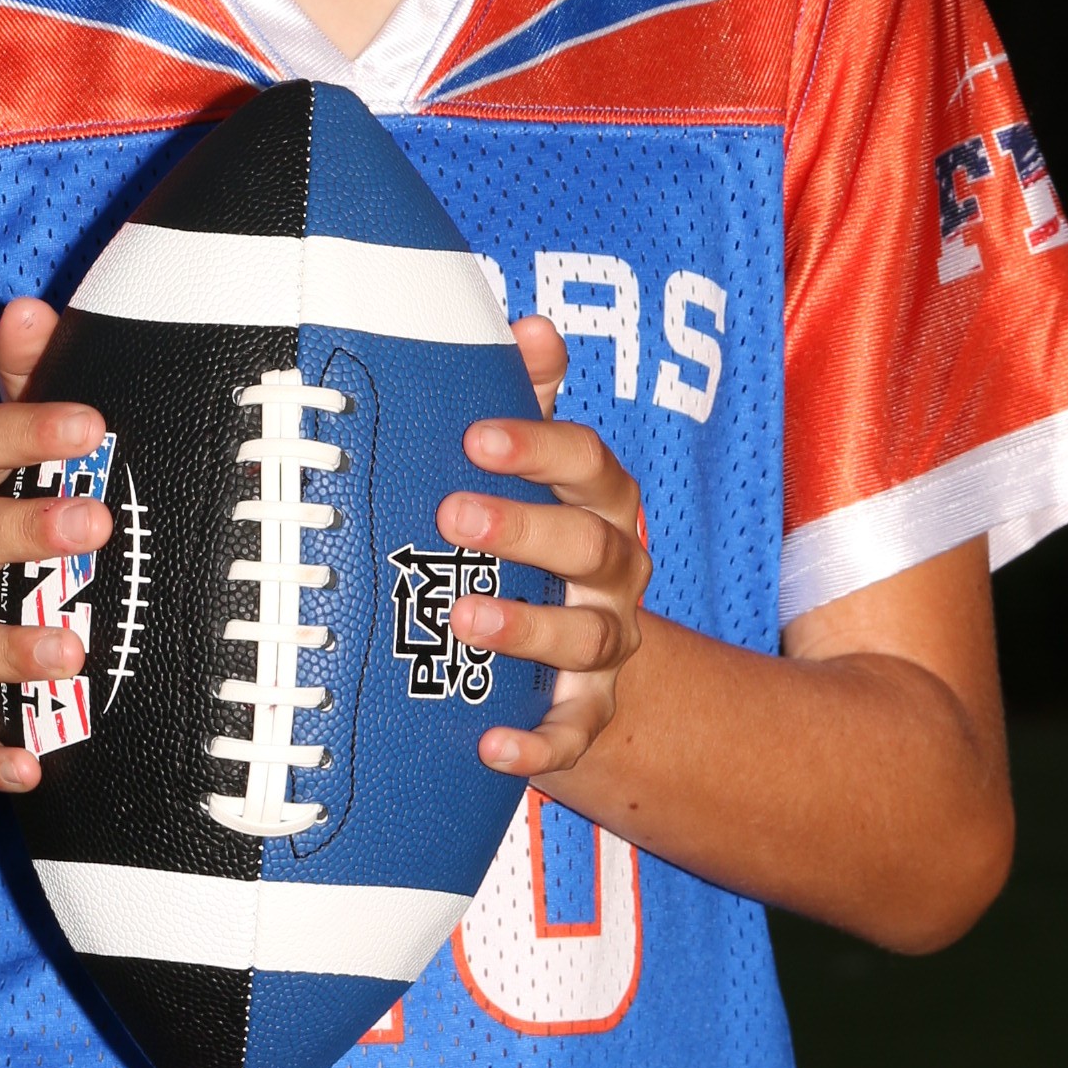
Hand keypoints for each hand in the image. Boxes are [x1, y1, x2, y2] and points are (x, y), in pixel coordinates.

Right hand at [0, 298, 106, 794]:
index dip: (25, 432)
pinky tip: (30, 769)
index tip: (94, 423)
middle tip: (96, 524)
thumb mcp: (14, 447)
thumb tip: (26, 308)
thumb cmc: (7, 509)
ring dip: (9, 647)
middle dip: (25, 530)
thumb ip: (23, 383)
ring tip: (74, 650)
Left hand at [440, 316, 649, 779]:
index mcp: (600, 503)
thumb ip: (528, 399)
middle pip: (590, 545)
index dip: (538, 446)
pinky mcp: (589, 711)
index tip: (475, 435)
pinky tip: (493, 745)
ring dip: (527, 627)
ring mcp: (607, 643)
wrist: (575, 654)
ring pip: (588, 636)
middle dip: (523, 529)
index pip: (589, 464)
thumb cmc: (538, 537)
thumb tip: (527, 323)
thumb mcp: (535, 469)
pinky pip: (575, 731)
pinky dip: (539, 744)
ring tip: (462, 617)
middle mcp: (616, 570)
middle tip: (451, 514)